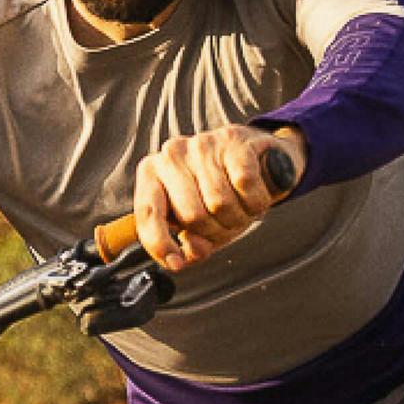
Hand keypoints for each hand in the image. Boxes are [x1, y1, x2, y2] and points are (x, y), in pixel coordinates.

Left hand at [129, 124, 307, 270]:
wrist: (255, 157)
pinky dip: (256, 200)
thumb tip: (193, 249)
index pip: (148, 213)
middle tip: (226, 225)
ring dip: (239, 217)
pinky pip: (245, 184)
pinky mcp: (232, 139)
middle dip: (216, 231)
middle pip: (193, 216)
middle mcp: (171, 156)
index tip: (176, 263)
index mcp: (152, 174)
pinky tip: (254, 196)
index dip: (160, 244)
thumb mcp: (199, 223)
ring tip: (240, 209)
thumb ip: (191, 244)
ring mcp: (201, 145)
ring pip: (220, 204)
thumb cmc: (220, 191)